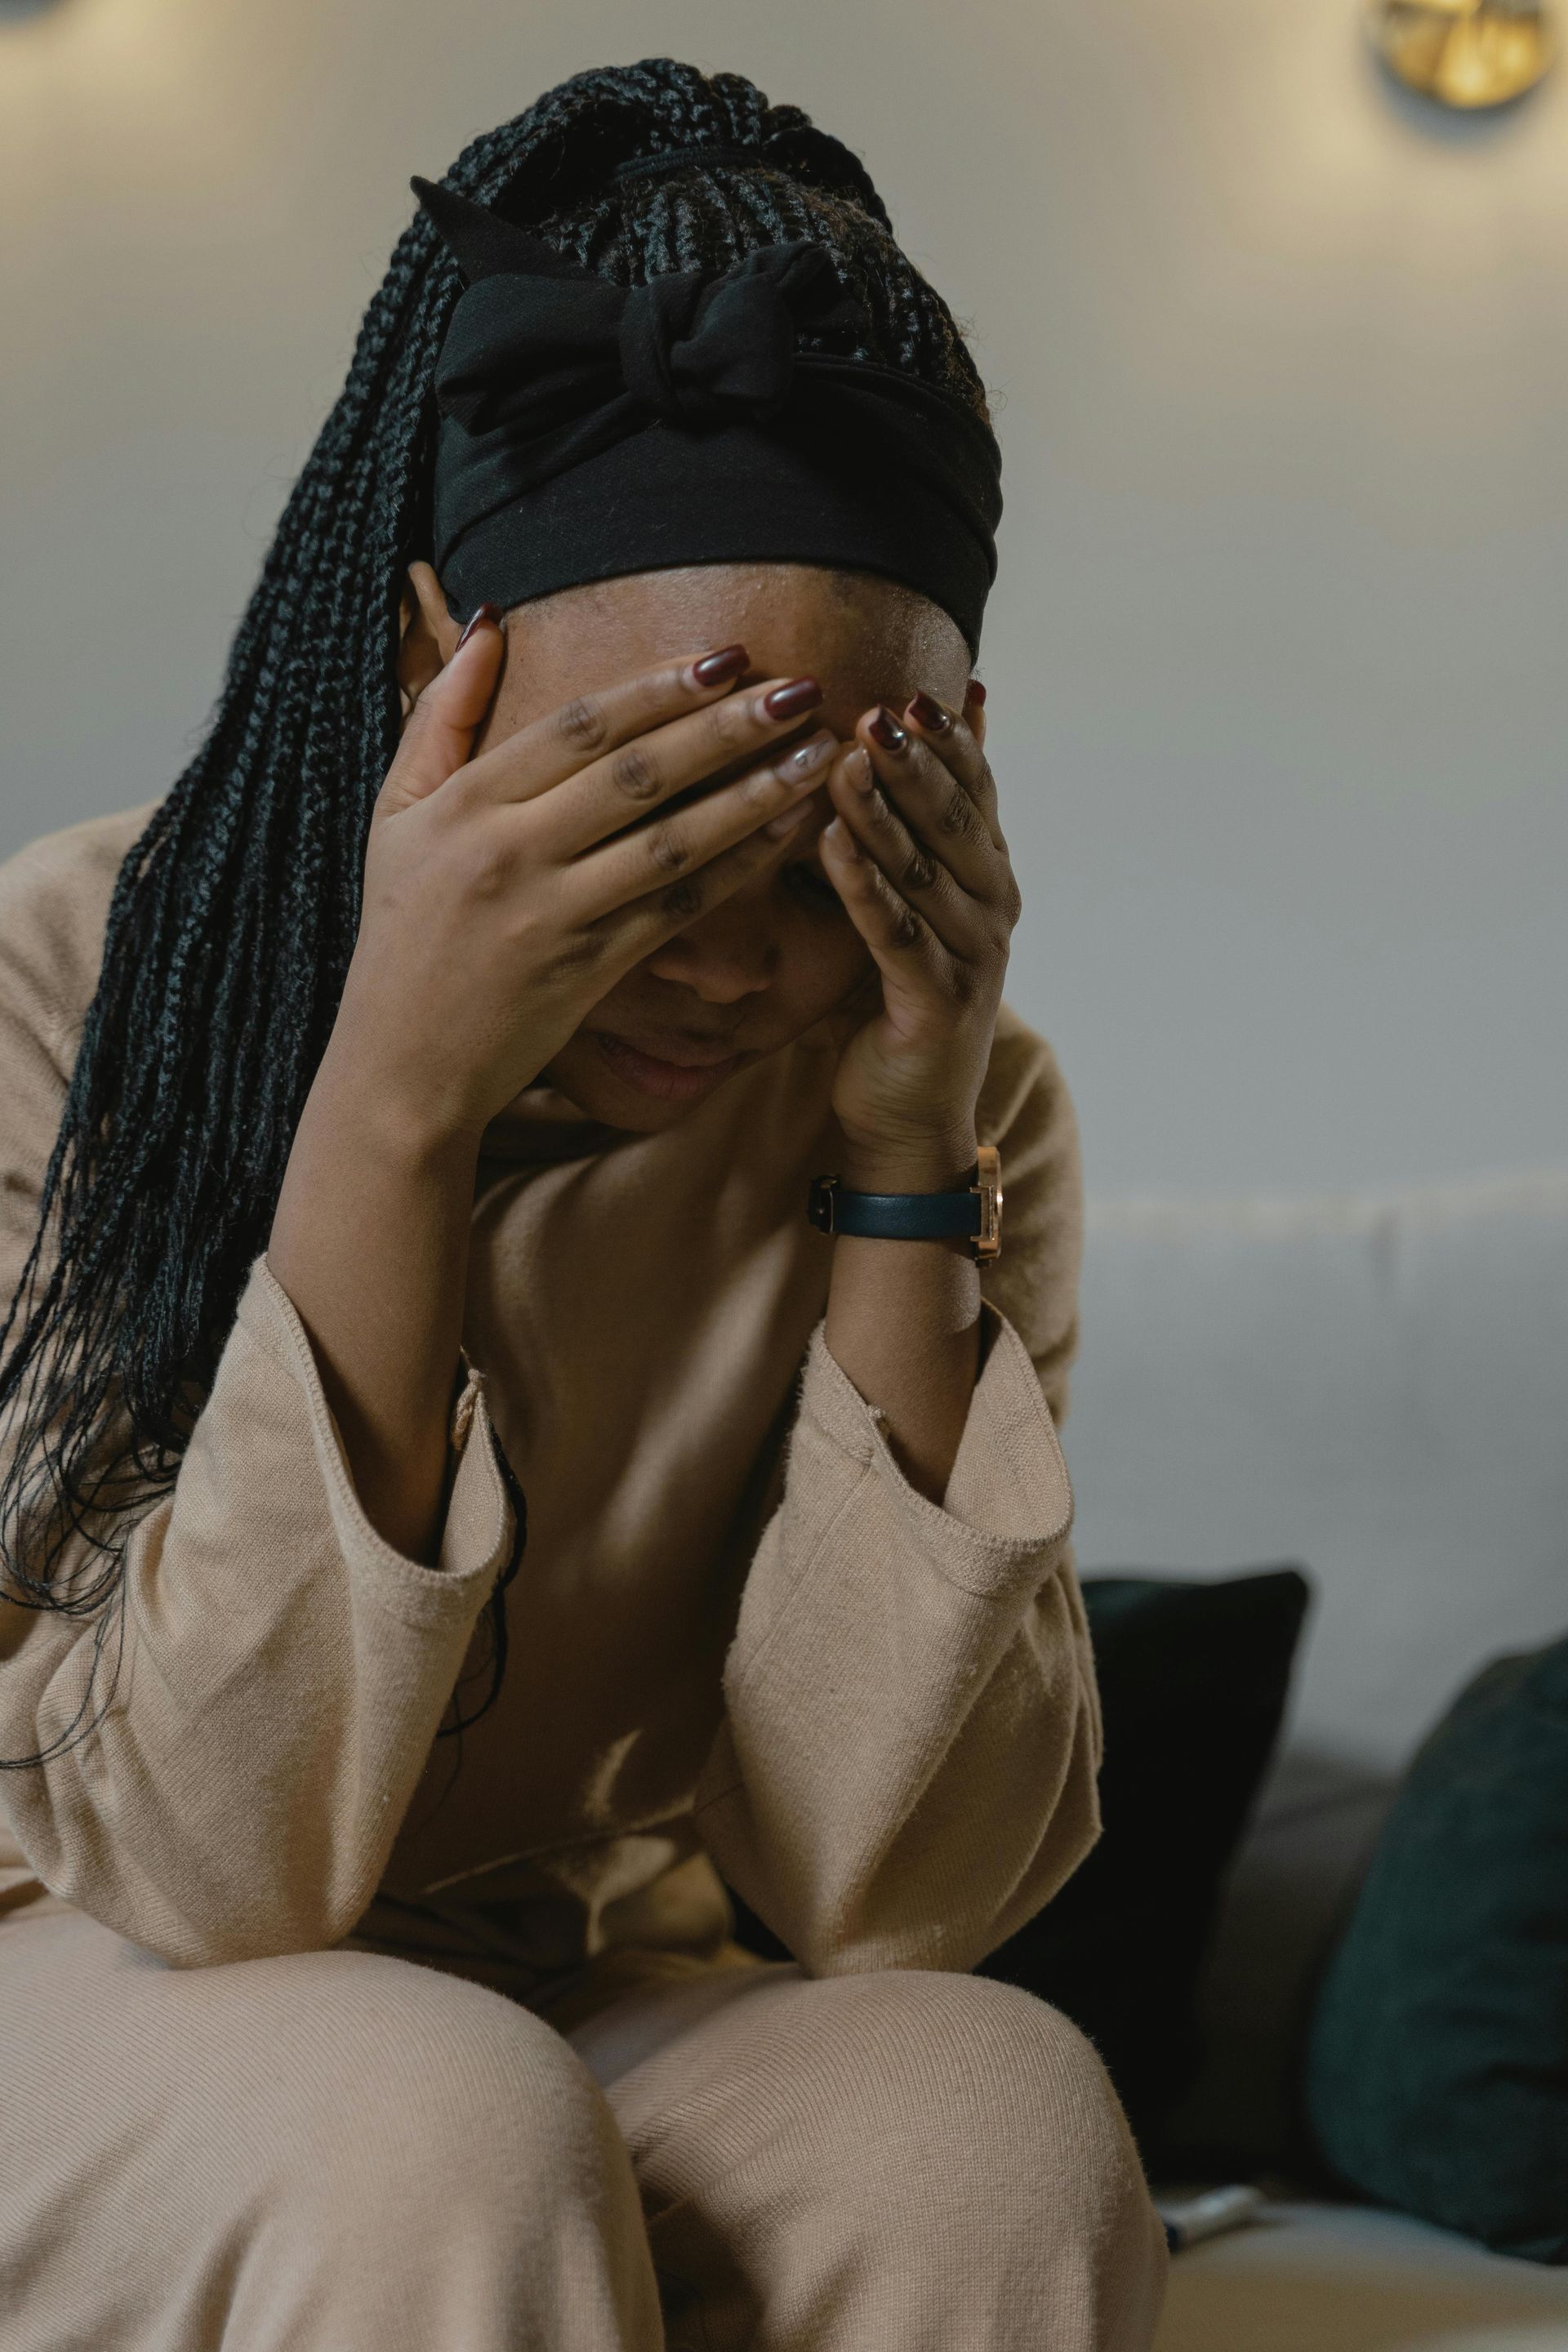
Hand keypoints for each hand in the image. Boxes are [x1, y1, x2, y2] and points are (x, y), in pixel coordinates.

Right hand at [335, 623, 835, 1142]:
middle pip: (636, 774)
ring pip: (671, 842)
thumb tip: (489, 624)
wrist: (399, 1068)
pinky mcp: (587, 973)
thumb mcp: (397, 815)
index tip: (729, 655)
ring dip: (754, 793)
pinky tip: (789, 832)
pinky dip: (738, 869)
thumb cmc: (400, 934)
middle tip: (801, 687)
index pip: (579, 728)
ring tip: (820, 753)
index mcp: (466, 804)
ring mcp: (552, 916)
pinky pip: (678, 910)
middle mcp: (510, 854)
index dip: (659, 687)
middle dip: (726, 726)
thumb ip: (440, 717)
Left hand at [820, 684, 1018, 1188]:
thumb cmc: (899, 999)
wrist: (907, 1119)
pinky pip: (896, 934)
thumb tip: (954, 720)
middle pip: (956, 821)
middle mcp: (992, 911)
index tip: (910, 689)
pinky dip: (863, 885)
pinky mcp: (936, 1004)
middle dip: (917, 762)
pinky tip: (831, 842)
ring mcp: (971, 959)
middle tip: (876, 708)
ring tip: (845, 756)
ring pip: (925, 871)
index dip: (948, 740)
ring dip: (885, 812)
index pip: (976, 790)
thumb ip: (925, 819)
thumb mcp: (917, 899)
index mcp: (990, 877)